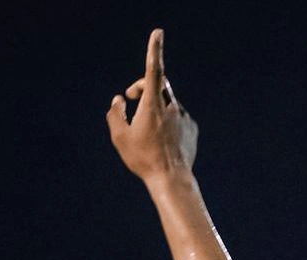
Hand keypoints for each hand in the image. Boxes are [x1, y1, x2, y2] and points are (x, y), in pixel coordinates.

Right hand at [106, 29, 197, 182]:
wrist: (171, 180)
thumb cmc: (143, 159)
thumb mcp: (120, 138)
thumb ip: (115, 115)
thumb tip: (117, 101)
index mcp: (153, 104)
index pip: (153, 70)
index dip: (154, 50)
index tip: (158, 33)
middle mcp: (171, 106)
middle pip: (157, 84)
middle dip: (143, 86)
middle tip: (130, 98)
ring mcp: (183, 116)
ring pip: (167, 103)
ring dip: (155, 108)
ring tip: (147, 133)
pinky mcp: (191, 128)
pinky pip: (177, 118)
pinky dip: (167, 123)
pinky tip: (161, 143)